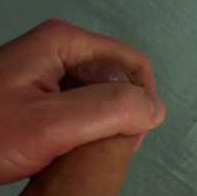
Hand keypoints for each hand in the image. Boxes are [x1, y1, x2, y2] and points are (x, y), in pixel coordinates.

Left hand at [0, 19, 165, 186]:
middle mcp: (60, 50)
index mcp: (65, 42)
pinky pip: (82, 109)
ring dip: (101, 127)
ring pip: (102, 97)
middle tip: (94, 150)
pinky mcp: (39, 94)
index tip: (123, 138)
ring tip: (76, 153)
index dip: (140, 101)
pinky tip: (64, 152)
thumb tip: (157, 109)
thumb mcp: (51, 124)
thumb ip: (111, 110)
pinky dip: (83, 132)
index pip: (135, 65)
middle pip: (119, 79)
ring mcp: (48, 71)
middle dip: (120, 116)